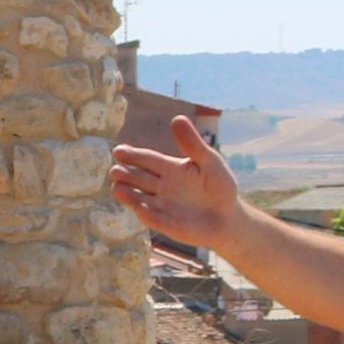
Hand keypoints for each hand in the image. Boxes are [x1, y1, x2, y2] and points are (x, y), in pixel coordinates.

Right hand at [106, 114, 239, 240]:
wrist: (228, 218)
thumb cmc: (220, 187)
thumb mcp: (210, 162)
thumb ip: (193, 144)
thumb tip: (177, 118)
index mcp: (169, 168)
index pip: (147, 159)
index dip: (132, 155)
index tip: (119, 151)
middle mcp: (160, 186)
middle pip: (137, 178)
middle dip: (124, 174)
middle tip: (115, 171)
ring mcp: (161, 206)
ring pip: (138, 198)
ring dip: (127, 195)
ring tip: (116, 189)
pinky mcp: (165, 224)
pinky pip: (153, 219)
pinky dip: (147, 214)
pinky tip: (140, 208)